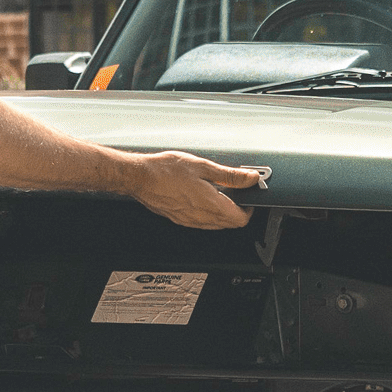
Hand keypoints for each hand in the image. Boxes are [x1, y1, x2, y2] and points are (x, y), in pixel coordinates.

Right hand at [130, 153, 271, 229]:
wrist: (140, 177)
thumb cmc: (166, 170)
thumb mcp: (204, 166)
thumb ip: (230, 175)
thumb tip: (251, 178)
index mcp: (210, 204)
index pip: (240, 219)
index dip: (249, 209)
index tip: (248, 196)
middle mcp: (201, 217)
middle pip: (230, 224)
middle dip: (238, 210)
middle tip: (236, 192)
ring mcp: (190, 221)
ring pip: (216, 225)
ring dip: (223, 213)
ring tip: (219, 192)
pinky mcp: (180, 220)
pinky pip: (202, 223)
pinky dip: (209, 214)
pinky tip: (203, 197)